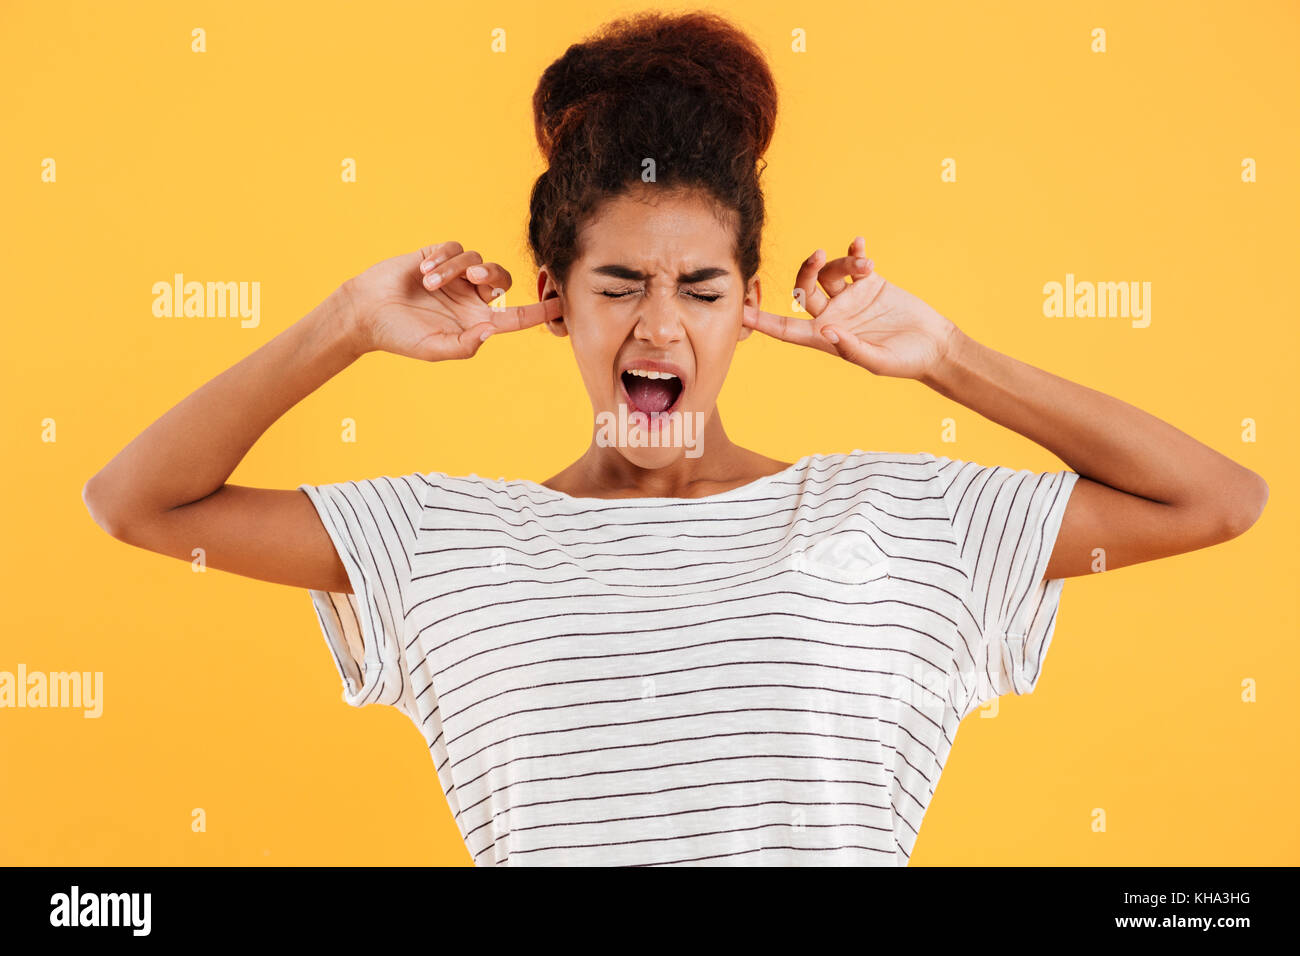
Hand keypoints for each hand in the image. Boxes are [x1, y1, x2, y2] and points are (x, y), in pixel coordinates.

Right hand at [339, 241, 562, 360]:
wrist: (365, 312)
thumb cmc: (400, 336)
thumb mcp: (434, 349)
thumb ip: (464, 345)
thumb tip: (491, 331)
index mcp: (476, 322)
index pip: (516, 316)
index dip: (540, 310)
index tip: (561, 304)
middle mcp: (470, 298)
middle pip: (502, 279)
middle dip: (493, 276)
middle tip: (474, 279)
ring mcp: (455, 276)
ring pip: (477, 260)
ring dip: (456, 270)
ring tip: (430, 284)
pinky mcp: (438, 257)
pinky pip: (456, 248)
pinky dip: (443, 258)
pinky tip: (424, 272)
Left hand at [743, 236, 960, 380]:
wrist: (934, 345)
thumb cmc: (905, 361)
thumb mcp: (878, 361)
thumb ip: (851, 348)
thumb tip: (825, 330)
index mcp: (826, 338)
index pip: (786, 329)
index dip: (763, 321)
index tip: (741, 311)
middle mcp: (833, 315)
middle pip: (804, 290)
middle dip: (808, 271)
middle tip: (823, 256)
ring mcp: (850, 298)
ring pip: (830, 273)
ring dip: (843, 263)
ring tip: (867, 265)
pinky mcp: (870, 283)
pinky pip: (854, 262)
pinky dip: (854, 251)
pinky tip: (860, 244)